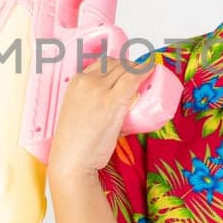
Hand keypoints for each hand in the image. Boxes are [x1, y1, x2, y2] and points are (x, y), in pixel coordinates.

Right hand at [47, 56, 147, 178]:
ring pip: (126, 69)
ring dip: (139, 69)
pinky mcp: (112, 101)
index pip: (102, 63)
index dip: (119, 65)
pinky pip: (133, 78)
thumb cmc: (75, 142)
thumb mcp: (78, 110)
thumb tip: (116, 101)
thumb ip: (93, 101)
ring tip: (147, 75)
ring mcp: (99, 89)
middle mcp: (87, 81)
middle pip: (116, 64)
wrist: (71, 159)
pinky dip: (144, 71)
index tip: (129, 70)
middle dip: (131, 67)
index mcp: (76, 81)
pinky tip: (151, 70)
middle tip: (141, 75)